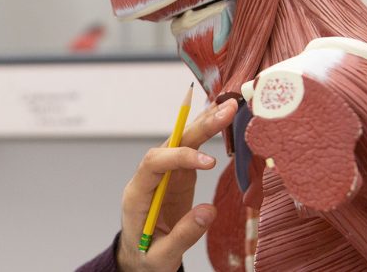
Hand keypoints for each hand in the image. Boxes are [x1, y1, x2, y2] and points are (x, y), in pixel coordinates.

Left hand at [117, 98, 237, 270]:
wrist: (140, 258)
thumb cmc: (146, 257)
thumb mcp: (161, 255)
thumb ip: (183, 235)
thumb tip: (209, 211)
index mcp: (137, 194)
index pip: (153, 164)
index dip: (180, 158)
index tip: (209, 164)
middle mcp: (149, 178)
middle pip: (169, 145)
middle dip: (196, 128)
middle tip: (225, 112)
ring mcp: (164, 176)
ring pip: (181, 144)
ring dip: (203, 126)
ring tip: (229, 109)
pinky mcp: (177, 178)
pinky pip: (190, 152)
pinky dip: (205, 137)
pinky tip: (221, 122)